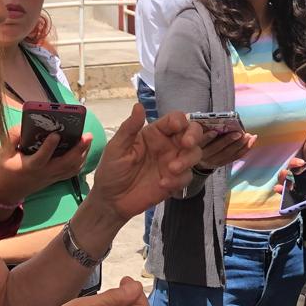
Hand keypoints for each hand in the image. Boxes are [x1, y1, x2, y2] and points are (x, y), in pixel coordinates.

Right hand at [0, 125, 93, 202]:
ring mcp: (52, 177)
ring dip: (83, 153)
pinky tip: (84, 149)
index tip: (56, 134)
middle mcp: (44, 173)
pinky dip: (81, 160)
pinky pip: (72, 172)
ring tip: (87, 139)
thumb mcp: (3, 152)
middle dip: (78, 149)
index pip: (41, 158)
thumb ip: (12, 138)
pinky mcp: (56, 178)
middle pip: (65, 163)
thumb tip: (24, 124)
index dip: (49, 147)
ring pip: (72, 168)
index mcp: (29, 166)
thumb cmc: (6, 168)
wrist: (8, 191)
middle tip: (87, 135)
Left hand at [86, 107, 203, 219]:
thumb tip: (139, 105)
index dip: (179, 121)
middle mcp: (168, 145)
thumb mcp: (117, 147)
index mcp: (155, 133)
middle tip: (187, 144)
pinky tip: (163, 184)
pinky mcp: (175, 181)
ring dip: (187, 159)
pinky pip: (187, 176)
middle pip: (192, 133)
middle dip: (194, 135)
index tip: (176, 127)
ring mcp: (173, 162)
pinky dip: (179, 179)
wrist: (111, 200)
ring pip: (194, 154)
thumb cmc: (111, 170)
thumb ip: (129, 127)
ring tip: (172, 169)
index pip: (175, 120)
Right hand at [196, 127, 257, 170]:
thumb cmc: (196, 139)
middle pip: (217, 149)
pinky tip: (252, 141)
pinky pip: (235, 157)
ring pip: (228, 154)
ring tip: (248, 136)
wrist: (193, 157)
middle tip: (239, 133)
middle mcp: (204, 156)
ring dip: (240, 145)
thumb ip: (199, 127)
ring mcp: (214, 161)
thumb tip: (206, 118)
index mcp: (196, 146)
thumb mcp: (193, 132)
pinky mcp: (222, 163)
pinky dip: (245, 149)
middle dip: (229, 141)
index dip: (208, 137)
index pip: (201, 142)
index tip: (215, 131)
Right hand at [278, 151, 305, 211]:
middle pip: (289, 174)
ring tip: (281, 184)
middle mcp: (304, 179)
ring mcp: (303, 190)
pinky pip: (293, 198)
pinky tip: (280, 192)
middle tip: (289, 173)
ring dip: (282, 183)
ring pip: (287, 185)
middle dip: (285, 173)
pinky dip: (284, 195)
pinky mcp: (305, 200)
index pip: (297, 164)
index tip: (301, 163)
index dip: (295, 162)